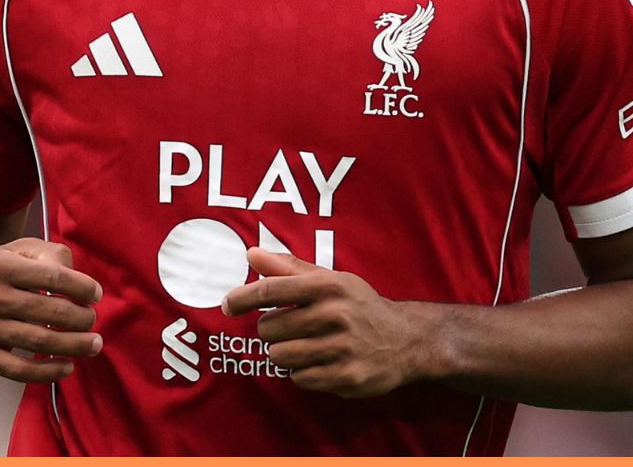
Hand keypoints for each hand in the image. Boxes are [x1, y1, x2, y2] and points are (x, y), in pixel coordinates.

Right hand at [0, 237, 103, 382]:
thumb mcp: (11, 251)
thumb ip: (46, 255)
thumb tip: (76, 277)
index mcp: (0, 265)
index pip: (52, 275)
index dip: (80, 287)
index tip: (95, 295)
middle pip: (49, 310)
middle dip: (81, 318)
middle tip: (93, 320)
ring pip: (38, 340)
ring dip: (74, 345)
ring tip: (93, 344)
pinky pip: (19, 370)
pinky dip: (48, 371)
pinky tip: (67, 366)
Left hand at [220, 247, 429, 397]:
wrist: (406, 339)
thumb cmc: (359, 306)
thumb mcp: (330, 280)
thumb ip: (289, 268)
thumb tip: (251, 254)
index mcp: (329, 286)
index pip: (272, 290)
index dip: (243, 297)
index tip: (226, 304)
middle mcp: (336, 315)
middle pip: (270, 328)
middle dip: (272, 329)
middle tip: (291, 327)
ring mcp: (342, 348)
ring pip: (280, 355)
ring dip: (284, 352)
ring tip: (304, 345)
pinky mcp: (346, 376)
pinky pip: (299, 378)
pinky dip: (302, 372)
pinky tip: (319, 362)